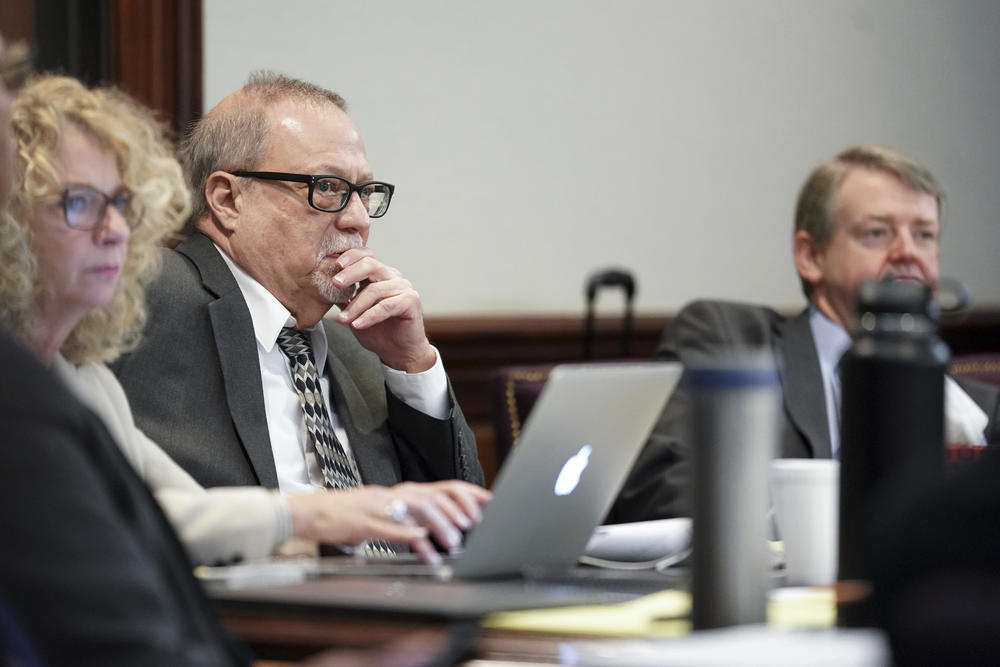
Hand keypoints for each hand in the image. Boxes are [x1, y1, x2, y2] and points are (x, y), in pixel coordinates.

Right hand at [286, 481, 491, 564]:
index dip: (468, 494)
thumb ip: (416, 517)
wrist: (315, 511)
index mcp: (405, 492)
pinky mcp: (367, 522)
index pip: (444, 486)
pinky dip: (412, 539)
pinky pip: (393, 530)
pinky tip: (426, 550)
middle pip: (436, 495)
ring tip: (453, 542)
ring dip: (440, 525)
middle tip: (473, 525)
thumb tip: (446, 527)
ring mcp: (382, 506)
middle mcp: (397, 494)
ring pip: (418, 509)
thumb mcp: (389, 511)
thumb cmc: (354, 514)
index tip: (489, 503)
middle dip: (458, 509)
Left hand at [331, 248, 435, 371]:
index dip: (350, 256)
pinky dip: (370, 315)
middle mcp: (392, 276)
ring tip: (343, 319)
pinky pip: (387, 305)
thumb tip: (321, 286)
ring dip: (356, 305)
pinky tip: (358, 325)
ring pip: (375, 289)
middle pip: (370, 264)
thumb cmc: (378, 330)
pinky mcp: (411, 301)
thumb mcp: (354, 312)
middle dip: (350, 273)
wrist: (398, 352)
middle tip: (335, 283)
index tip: (333, 264)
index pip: (365, 256)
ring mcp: (403, 287)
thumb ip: (343, 298)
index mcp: (379, 274)